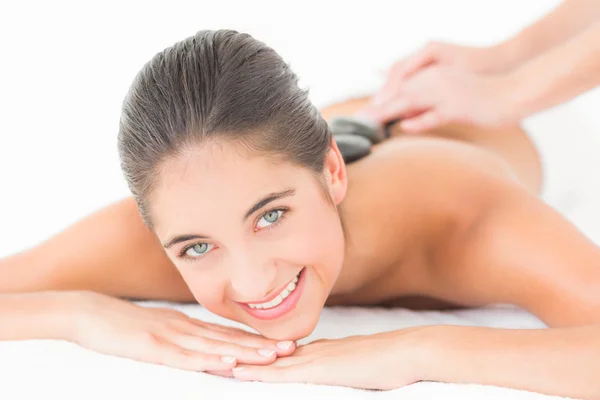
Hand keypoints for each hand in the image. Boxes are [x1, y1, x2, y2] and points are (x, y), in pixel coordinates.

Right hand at [70, 291, 295, 371]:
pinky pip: (186, 356)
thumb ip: (183, 336)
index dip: (256, 340)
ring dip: (244, 352)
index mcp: (188, 324)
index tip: (282, 344)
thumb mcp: (159, 327)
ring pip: (214, 346)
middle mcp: (185, 327)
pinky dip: (208, 361)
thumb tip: (207, 345)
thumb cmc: (123, 324)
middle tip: (292, 349)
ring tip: (272, 357)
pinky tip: (227, 364)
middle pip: (229, 339)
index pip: (228, 334)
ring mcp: (171, 336)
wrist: (89, 313)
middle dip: (261, 346)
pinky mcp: (153, 346)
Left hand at [231, 327, 432, 388]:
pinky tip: (242, 374)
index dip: (263, 354)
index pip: (286, 353)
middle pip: (273, 354)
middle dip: (247, 356)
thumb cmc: (393, 359)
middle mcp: (315, 350)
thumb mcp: (361, 362)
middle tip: (220, 355)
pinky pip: (282, 372)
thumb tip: (336, 370)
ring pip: (271, 361)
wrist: (409, 351)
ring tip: (219, 362)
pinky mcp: (320, 368)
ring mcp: (316, 358)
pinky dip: (260, 372)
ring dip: (246, 363)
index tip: (242, 354)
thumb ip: (344, 365)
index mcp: (324, 349)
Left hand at [369, 41, 510, 109]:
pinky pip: (435, 114)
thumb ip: (425, 102)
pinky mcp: (459, 107)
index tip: (367, 110)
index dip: (382, 96)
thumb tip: (402, 116)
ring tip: (371, 121)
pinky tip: (405, 126)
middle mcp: (437, 80)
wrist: (512, 93)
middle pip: (400, 92)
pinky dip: (419, 120)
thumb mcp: (449, 94)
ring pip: (412, 101)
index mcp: (434, 74)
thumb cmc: (481, 96)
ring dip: (389, 112)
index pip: (401, 83)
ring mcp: (447, 93)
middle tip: (360, 118)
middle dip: (378, 105)